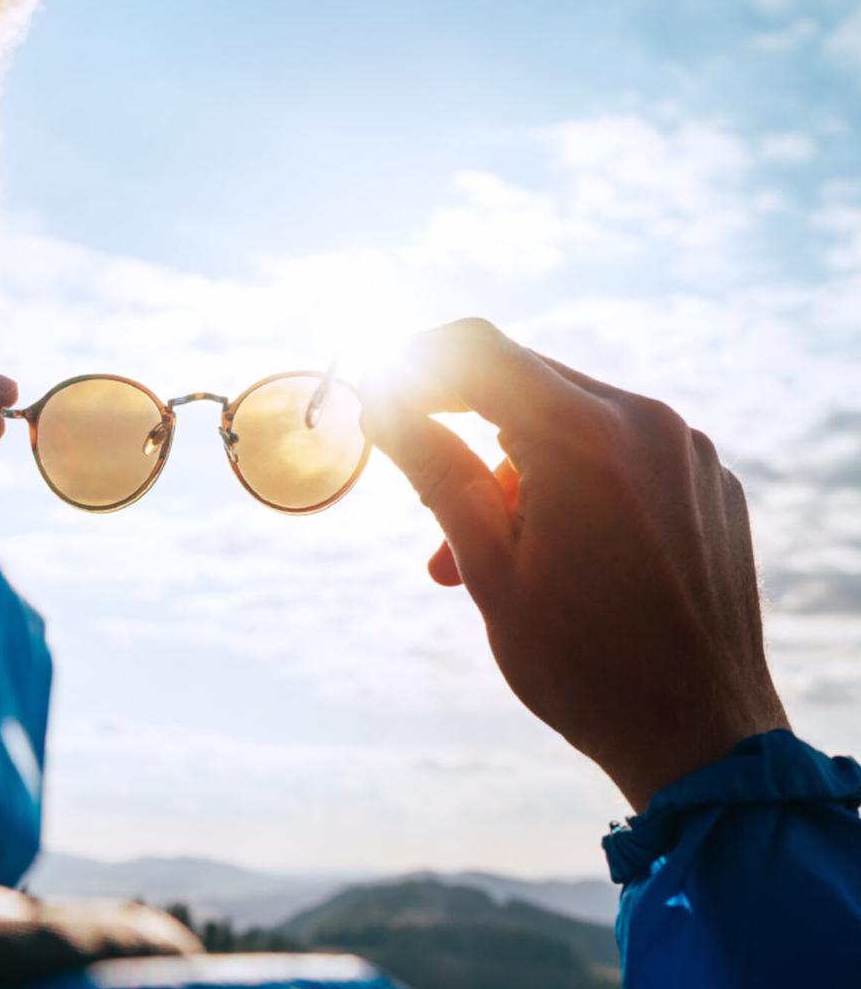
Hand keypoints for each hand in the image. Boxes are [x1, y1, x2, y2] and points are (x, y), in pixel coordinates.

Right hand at [362, 318, 788, 810]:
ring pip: (572, 421)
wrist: (701, 737)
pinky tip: (555, 556)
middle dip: (464, 430)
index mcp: (586, 437)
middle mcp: (648, 424)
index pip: (476, 351)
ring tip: (487, 557)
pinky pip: (622, 453)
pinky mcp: (710, 484)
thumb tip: (381, 402)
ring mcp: (688, 452)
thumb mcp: (487, 567)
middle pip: (524, 381)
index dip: (414, 365)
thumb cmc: (583, 664)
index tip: (379, 402)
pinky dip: (572, 483)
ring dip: (515, 470)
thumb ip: (434, 469)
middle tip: (429, 511)